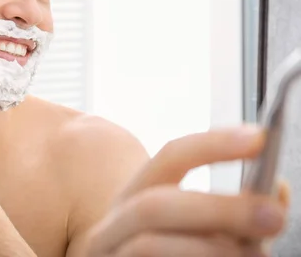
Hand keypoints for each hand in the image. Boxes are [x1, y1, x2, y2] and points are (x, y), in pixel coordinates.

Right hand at [82, 127, 289, 256]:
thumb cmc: (172, 253)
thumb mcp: (197, 230)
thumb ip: (232, 212)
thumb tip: (275, 192)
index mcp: (135, 197)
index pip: (170, 157)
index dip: (212, 145)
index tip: (259, 139)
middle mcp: (113, 224)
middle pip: (152, 206)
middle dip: (216, 210)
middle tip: (274, 216)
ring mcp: (109, 254)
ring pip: (148, 245)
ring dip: (209, 249)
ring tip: (252, 255)